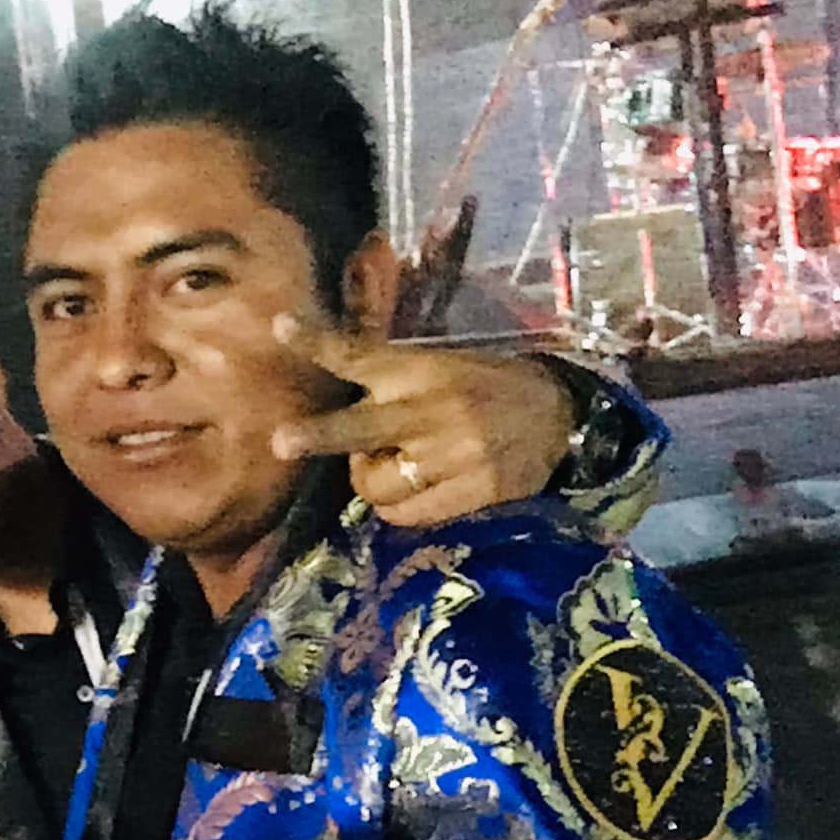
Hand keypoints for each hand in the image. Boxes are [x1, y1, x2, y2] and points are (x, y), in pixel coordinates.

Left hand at [271, 314, 576, 527]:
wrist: (560, 414)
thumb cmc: (485, 386)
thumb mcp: (439, 364)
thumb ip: (389, 378)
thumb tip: (330, 398)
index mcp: (421, 370)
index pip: (360, 355)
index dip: (318, 342)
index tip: (279, 326)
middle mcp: (431, 411)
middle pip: (360, 429)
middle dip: (317, 435)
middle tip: (280, 443)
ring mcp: (452, 455)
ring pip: (375, 483)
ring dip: (371, 478)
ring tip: (396, 463)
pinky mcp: (473, 492)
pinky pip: (405, 513)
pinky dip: (396, 506)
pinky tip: (414, 487)